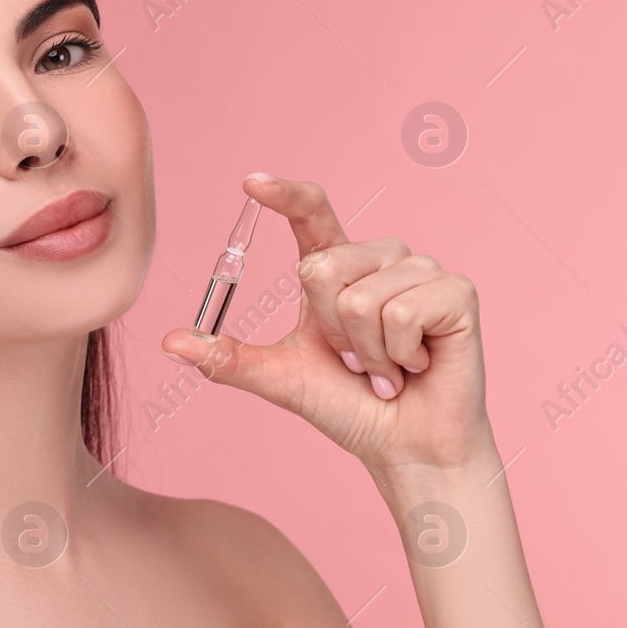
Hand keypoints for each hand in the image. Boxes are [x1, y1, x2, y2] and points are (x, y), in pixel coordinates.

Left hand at [160, 174, 495, 473]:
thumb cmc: (347, 406)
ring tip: (387, 367)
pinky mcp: (457, 293)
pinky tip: (417, 366)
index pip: (311, 215)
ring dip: (365, 351)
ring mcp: (420, 271)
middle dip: (328, 330)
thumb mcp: (279, 377)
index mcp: (337, 268)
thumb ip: (227, 357)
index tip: (250, 181)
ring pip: (359, 298)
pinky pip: (402, 314)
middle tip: (355, 360)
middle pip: (321, 267)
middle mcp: (379, 258)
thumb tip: (169, 341)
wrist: (403, 445)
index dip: (285, 195)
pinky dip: (399, 355)